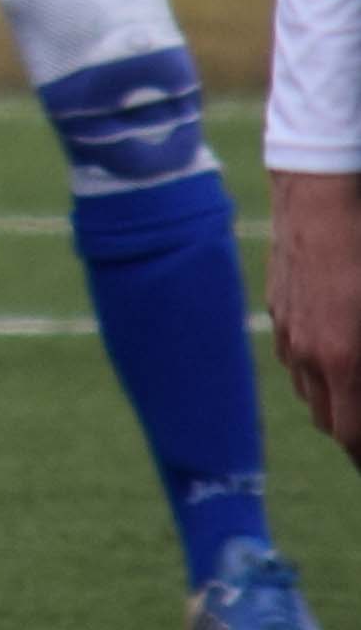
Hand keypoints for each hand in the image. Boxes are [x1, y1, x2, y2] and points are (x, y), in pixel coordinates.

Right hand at [275, 172, 360, 465]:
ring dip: (334, 401)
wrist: (320, 194)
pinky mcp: (277, 309)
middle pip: (329, 422)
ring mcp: (288, 331)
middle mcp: (309, 354)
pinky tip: (334, 351)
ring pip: (309, 391)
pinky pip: (295, 357)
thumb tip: (359, 378)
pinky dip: (316, 368)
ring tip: (355, 392)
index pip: (352, 435)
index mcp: (343, 360)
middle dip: (353, 432)